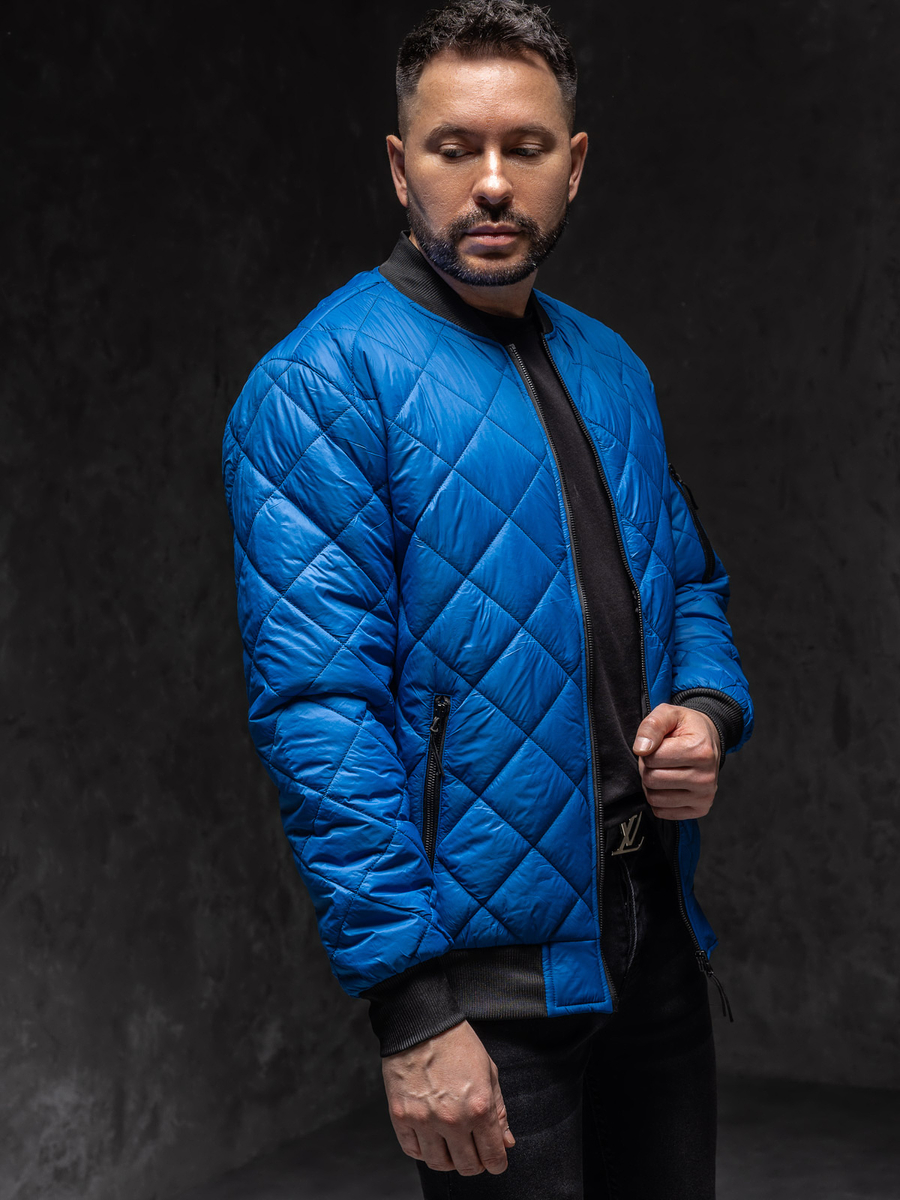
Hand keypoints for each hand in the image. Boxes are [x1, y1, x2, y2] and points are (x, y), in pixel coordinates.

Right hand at [382, 1020, 514, 1175]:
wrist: (421, 1023)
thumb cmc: (457, 1043)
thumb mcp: (489, 1071)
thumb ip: (499, 1111)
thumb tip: (506, 1142)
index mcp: (479, 1107)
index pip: (493, 1157)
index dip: (497, 1162)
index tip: (495, 1159)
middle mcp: (453, 1119)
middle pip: (467, 1167)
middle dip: (475, 1163)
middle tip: (473, 1150)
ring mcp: (425, 1120)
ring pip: (439, 1164)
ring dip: (448, 1159)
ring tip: (450, 1144)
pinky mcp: (401, 1116)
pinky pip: (413, 1151)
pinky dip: (423, 1150)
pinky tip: (430, 1137)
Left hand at [632, 704, 720, 819]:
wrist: (709, 739)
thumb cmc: (687, 727)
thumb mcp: (669, 714)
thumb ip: (652, 726)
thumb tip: (641, 749)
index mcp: (700, 751)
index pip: (652, 758)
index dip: (648, 750)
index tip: (659, 744)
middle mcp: (706, 777)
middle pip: (651, 780)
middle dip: (648, 767)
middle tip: (660, 758)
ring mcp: (704, 796)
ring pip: (654, 798)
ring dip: (652, 784)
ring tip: (665, 769)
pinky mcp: (699, 809)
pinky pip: (662, 812)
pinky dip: (659, 799)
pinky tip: (669, 785)